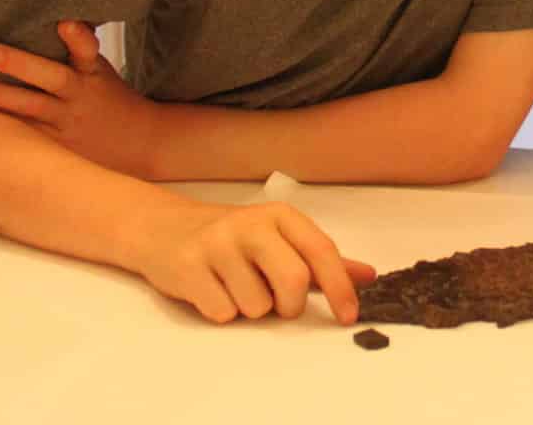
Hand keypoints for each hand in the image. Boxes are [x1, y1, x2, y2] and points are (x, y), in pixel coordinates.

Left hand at [0, 20, 164, 179]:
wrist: (140, 141)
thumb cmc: (111, 96)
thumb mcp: (101, 69)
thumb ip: (77, 49)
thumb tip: (54, 15)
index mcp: (94, 72)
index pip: (88, 50)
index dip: (78, 37)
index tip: (65, 23)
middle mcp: (81, 94)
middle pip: (52, 78)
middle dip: (19, 64)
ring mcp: (68, 121)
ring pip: (31, 107)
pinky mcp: (57, 143)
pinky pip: (26, 132)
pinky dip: (1, 124)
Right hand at [133, 199, 376, 324]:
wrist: (164, 228)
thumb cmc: (233, 238)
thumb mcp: (279, 237)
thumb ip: (320, 259)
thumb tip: (368, 276)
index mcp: (281, 216)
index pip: (321, 250)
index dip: (340, 287)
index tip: (348, 317)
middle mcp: (251, 224)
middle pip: (293, 281)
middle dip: (290, 306)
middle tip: (278, 304)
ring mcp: (218, 244)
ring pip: (256, 306)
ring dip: (252, 310)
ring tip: (236, 286)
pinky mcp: (188, 267)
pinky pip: (223, 313)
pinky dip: (223, 312)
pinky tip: (212, 289)